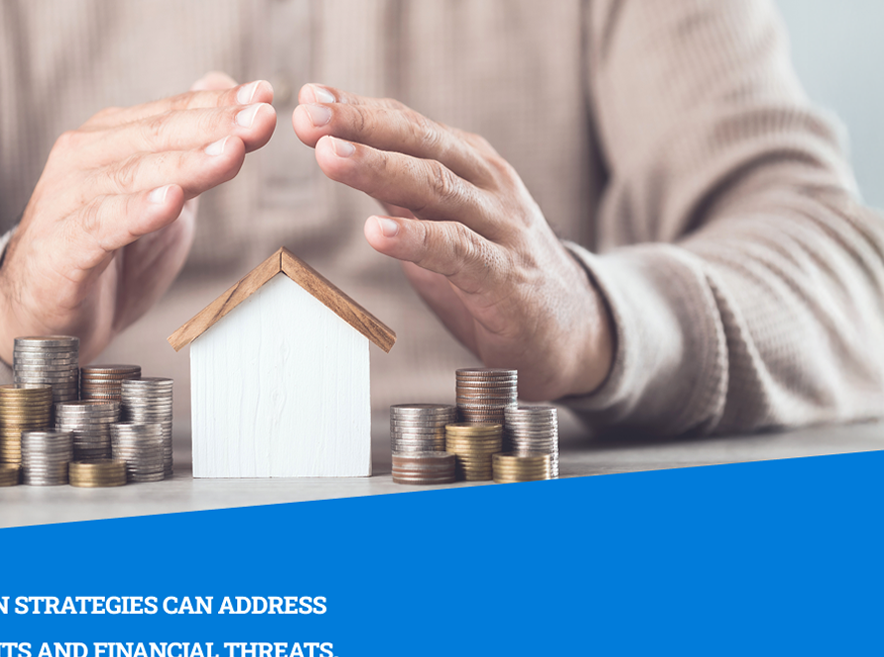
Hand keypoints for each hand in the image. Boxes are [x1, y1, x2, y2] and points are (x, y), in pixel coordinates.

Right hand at [0, 73, 277, 362]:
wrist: (45, 319)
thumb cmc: (107, 258)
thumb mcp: (162, 199)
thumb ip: (189, 149)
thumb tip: (220, 85)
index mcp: (108, 140)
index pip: (171, 113)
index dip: (219, 104)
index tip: (266, 97)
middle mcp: (83, 159)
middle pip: (156, 136)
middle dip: (214, 125)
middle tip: (261, 119)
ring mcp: (67, 201)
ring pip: (134, 175)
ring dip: (187, 164)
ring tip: (232, 152)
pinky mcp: (61, 247)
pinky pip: (103, 225)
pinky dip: (138, 212)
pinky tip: (171, 202)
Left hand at [291, 84, 613, 401]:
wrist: (574, 330)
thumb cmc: (500, 275)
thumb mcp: (446, 221)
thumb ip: (405, 194)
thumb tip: (347, 155)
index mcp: (473, 167)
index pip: (411, 126)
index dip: (359, 110)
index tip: (310, 99)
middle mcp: (489, 186)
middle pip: (420, 143)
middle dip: (361, 125)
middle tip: (310, 117)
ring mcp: (502, 228)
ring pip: (436, 186)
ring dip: (378, 168)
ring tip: (329, 156)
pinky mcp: (506, 277)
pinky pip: (456, 250)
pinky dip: (414, 238)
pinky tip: (376, 232)